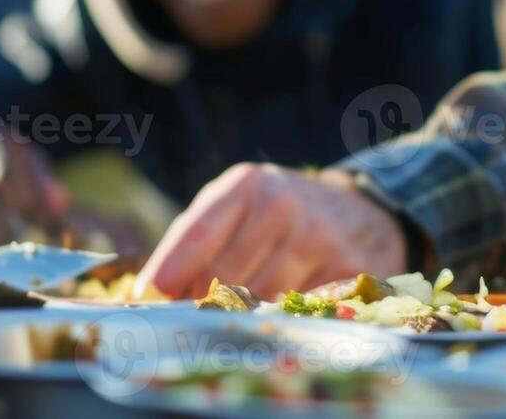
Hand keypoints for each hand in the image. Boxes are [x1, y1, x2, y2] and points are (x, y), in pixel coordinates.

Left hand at [137, 165, 404, 301]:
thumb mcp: (239, 206)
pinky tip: (277, 319)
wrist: (360, 211)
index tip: (144, 301)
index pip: (197, 234)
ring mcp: (319, 236)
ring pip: (260, 299)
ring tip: (237, 319)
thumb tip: (150, 295)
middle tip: (191, 321)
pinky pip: (298, 310)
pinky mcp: (348, 268)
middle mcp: (284, 204)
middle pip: (224, 275)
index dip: (167, 272)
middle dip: (202, 302)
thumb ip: (196, 242)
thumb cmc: (281, 214)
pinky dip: (282, 320)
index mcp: (248, 184)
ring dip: (242, 316)